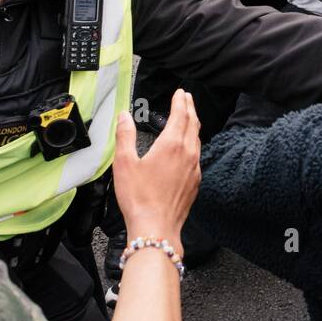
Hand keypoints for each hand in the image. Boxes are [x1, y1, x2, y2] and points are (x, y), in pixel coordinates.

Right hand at [112, 88, 199, 247]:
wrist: (156, 227)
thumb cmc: (139, 198)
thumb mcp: (125, 163)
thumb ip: (125, 136)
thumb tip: (124, 116)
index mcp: (172, 145)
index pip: (180, 115)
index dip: (180, 101)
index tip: (181, 92)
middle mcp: (188, 154)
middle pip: (193, 124)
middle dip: (190, 108)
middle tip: (187, 98)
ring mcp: (194, 169)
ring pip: (197, 139)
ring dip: (193, 125)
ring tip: (188, 118)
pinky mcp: (195, 182)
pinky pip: (197, 156)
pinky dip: (193, 144)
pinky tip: (187, 148)